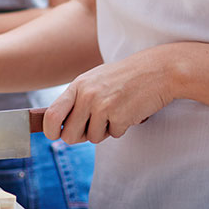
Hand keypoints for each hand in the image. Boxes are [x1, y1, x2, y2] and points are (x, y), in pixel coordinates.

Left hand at [42, 47, 173, 143]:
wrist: (158, 70)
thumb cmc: (125, 77)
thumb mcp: (95, 81)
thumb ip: (77, 99)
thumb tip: (59, 126)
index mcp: (78, 85)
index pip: (51, 115)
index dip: (50, 131)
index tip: (56, 135)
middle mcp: (87, 95)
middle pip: (69, 136)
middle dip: (81, 137)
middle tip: (96, 125)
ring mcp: (102, 106)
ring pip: (93, 138)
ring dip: (106, 131)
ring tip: (116, 111)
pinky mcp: (120, 116)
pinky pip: (114, 135)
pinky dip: (122, 127)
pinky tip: (129, 110)